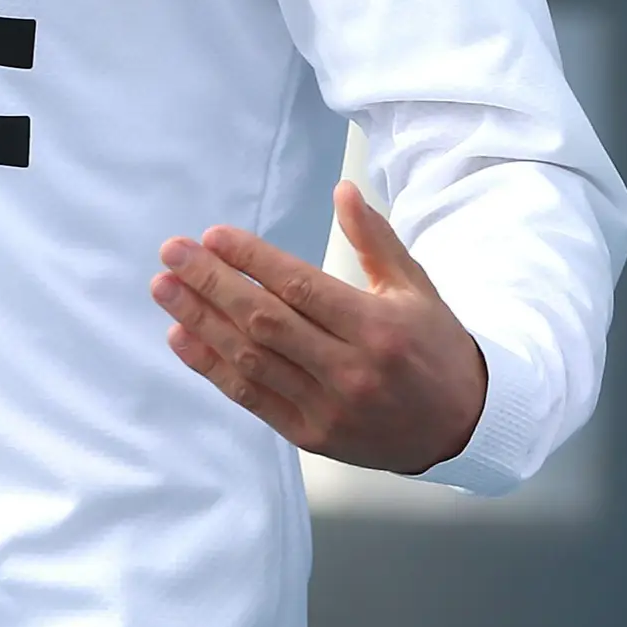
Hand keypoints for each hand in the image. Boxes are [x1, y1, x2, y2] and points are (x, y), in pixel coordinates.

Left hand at [149, 181, 488, 473]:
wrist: (460, 427)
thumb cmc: (435, 349)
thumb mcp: (416, 288)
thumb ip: (376, 240)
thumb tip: (344, 192)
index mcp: (378, 327)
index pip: (300, 286)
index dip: (252, 259)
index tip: (213, 236)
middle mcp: (350, 368)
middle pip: (266, 320)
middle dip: (212, 283)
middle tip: (173, 253)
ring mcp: (328, 406)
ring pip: (250, 359)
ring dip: (200, 321)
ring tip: (165, 289)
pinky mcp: (310, 434)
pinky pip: (250, 397)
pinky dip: (211, 368)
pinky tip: (182, 337)